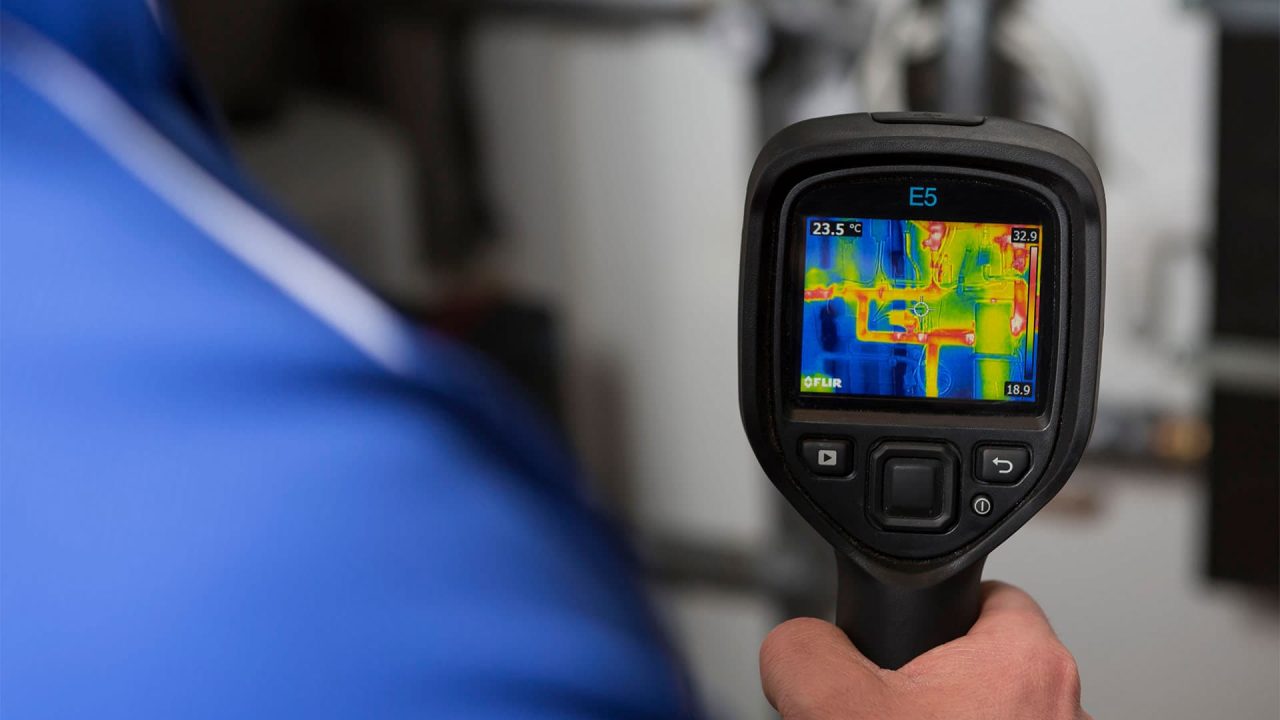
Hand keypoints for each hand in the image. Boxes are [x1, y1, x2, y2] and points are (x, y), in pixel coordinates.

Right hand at [760, 582, 1089, 719]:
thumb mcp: (832, 709)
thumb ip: (804, 650)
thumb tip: (796, 645)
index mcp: (1025, 662)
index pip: (990, 596)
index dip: (934, 611)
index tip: (904, 639)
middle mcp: (1063, 711)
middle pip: (986, 671)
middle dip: (931, 691)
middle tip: (884, 712)